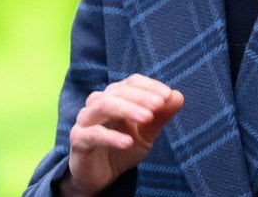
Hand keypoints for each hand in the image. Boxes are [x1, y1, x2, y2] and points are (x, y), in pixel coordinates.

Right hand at [62, 74, 183, 194]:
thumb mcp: (147, 133)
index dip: (149, 86)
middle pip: (117, 91)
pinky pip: (93, 134)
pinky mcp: (78, 140)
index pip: (131, 82)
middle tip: (159, 105)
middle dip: (140, 97)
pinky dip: (112, 137)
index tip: (168, 95)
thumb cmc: (123, 147)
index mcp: (115, 97)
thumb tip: (178, 96)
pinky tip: (128, 142)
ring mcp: (85, 121)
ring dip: (127, 109)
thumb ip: (160, 116)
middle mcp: (98, 104)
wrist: (102, 176)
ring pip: (103, 106)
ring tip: (148, 117)